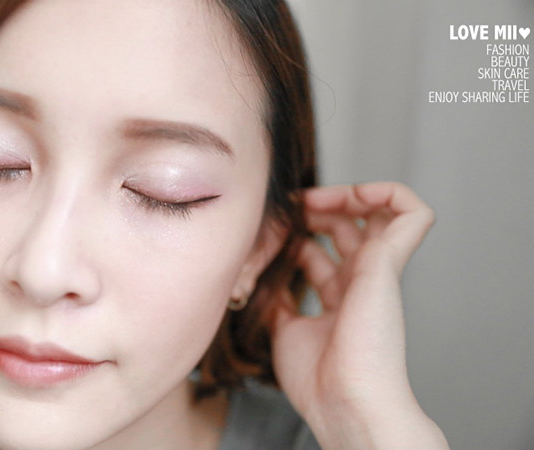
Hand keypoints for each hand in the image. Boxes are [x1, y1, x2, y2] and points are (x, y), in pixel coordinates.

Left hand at [270, 182, 447, 449]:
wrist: (342, 402)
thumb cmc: (318, 379)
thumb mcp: (284, 329)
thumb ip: (278, 300)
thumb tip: (263, 279)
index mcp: (340, 296)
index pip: (323, 250)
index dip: (298, 231)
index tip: (273, 227)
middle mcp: (361, 279)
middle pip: (347, 225)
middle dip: (317, 207)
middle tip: (291, 208)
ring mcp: (377, 269)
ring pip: (379, 211)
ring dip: (346, 194)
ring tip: (312, 199)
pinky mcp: (388, 262)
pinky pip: (412, 213)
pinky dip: (390, 192)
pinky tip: (354, 194)